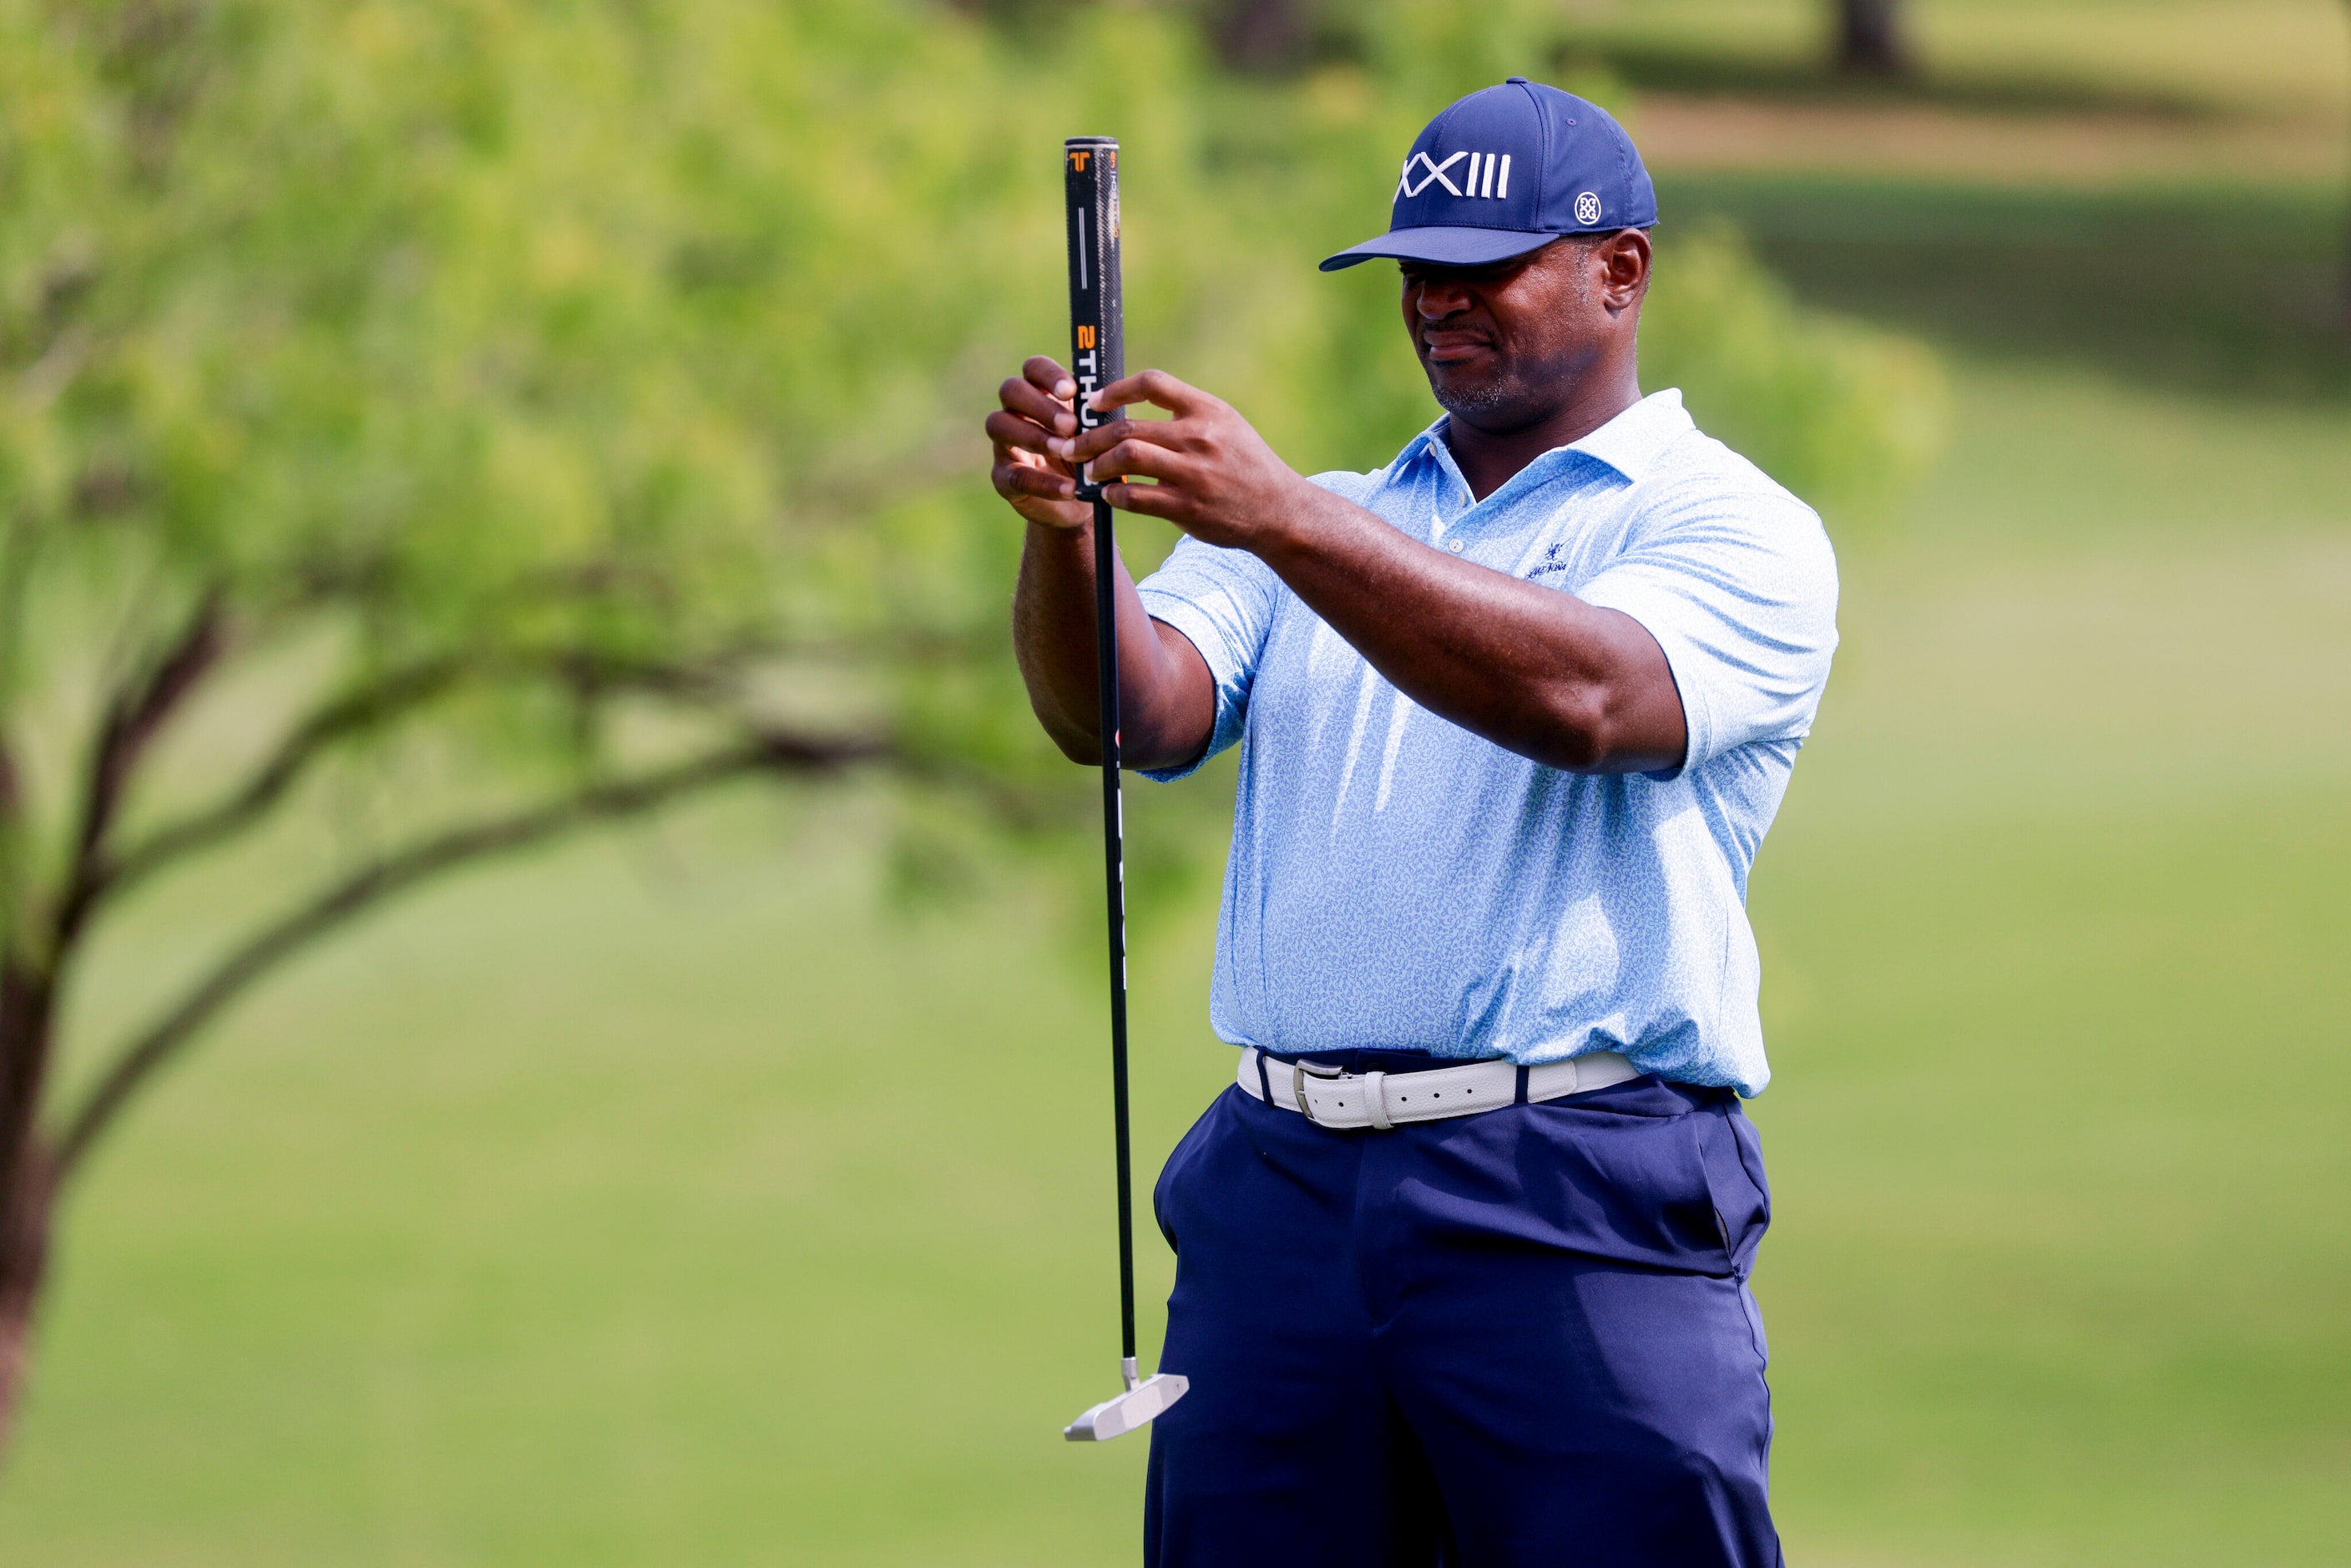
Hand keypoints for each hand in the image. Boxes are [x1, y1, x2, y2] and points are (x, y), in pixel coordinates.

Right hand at [985, 356, 1088, 530]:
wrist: (1084, 500)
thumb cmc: (1092, 454)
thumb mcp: (1098, 432)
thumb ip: (1097, 415)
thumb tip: (1110, 399)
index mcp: (1041, 392)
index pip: (1034, 367)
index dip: (1049, 374)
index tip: (1071, 391)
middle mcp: (1016, 412)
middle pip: (1011, 389)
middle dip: (1041, 406)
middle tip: (1071, 426)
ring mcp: (1004, 443)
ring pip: (998, 424)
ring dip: (1034, 436)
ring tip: (1067, 453)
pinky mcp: (1003, 477)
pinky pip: (1015, 475)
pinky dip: (1044, 483)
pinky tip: (1070, 488)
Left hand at [1054, 370, 1314, 552]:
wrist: (1279, 510)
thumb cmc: (1246, 465)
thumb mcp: (1226, 425)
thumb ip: (1187, 412)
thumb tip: (1133, 405)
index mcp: (1207, 410)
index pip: (1152, 384)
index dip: (1114, 390)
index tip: (1093, 404)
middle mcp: (1199, 437)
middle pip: (1127, 427)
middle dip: (1089, 437)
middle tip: (1071, 446)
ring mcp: (1193, 473)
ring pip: (1126, 459)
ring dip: (1097, 465)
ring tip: (1088, 472)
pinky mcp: (1187, 507)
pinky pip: (1136, 497)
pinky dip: (1113, 496)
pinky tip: (1108, 496)